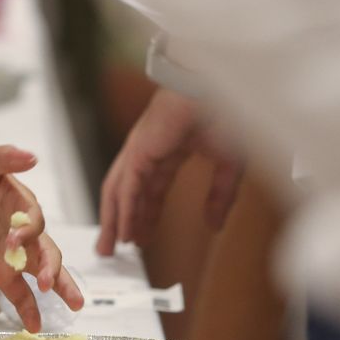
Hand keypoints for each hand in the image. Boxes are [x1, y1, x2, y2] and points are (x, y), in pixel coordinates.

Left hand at [0, 146, 84, 330]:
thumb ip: (3, 158)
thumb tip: (31, 155)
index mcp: (23, 206)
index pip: (34, 222)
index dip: (26, 233)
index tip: (12, 241)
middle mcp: (26, 232)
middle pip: (48, 251)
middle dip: (52, 267)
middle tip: (48, 282)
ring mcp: (15, 254)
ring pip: (44, 273)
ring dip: (58, 286)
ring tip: (74, 304)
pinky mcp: (1, 270)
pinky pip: (19, 292)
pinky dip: (28, 309)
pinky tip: (35, 326)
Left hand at [97, 88, 242, 255]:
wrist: (218, 90)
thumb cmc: (226, 116)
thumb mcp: (229, 167)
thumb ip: (219, 197)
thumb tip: (213, 226)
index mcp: (166, 150)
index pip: (149, 190)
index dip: (145, 214)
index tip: (141, 236)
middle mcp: (147, 151)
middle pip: (125, 193)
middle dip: (120, 222)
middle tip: (115, 248)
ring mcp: (139, 150)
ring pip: (119, 192)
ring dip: (114, 221)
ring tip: (111, 247)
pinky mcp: (139, 151)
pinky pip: (127, 188)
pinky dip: (124, 211)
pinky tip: (123, 231)